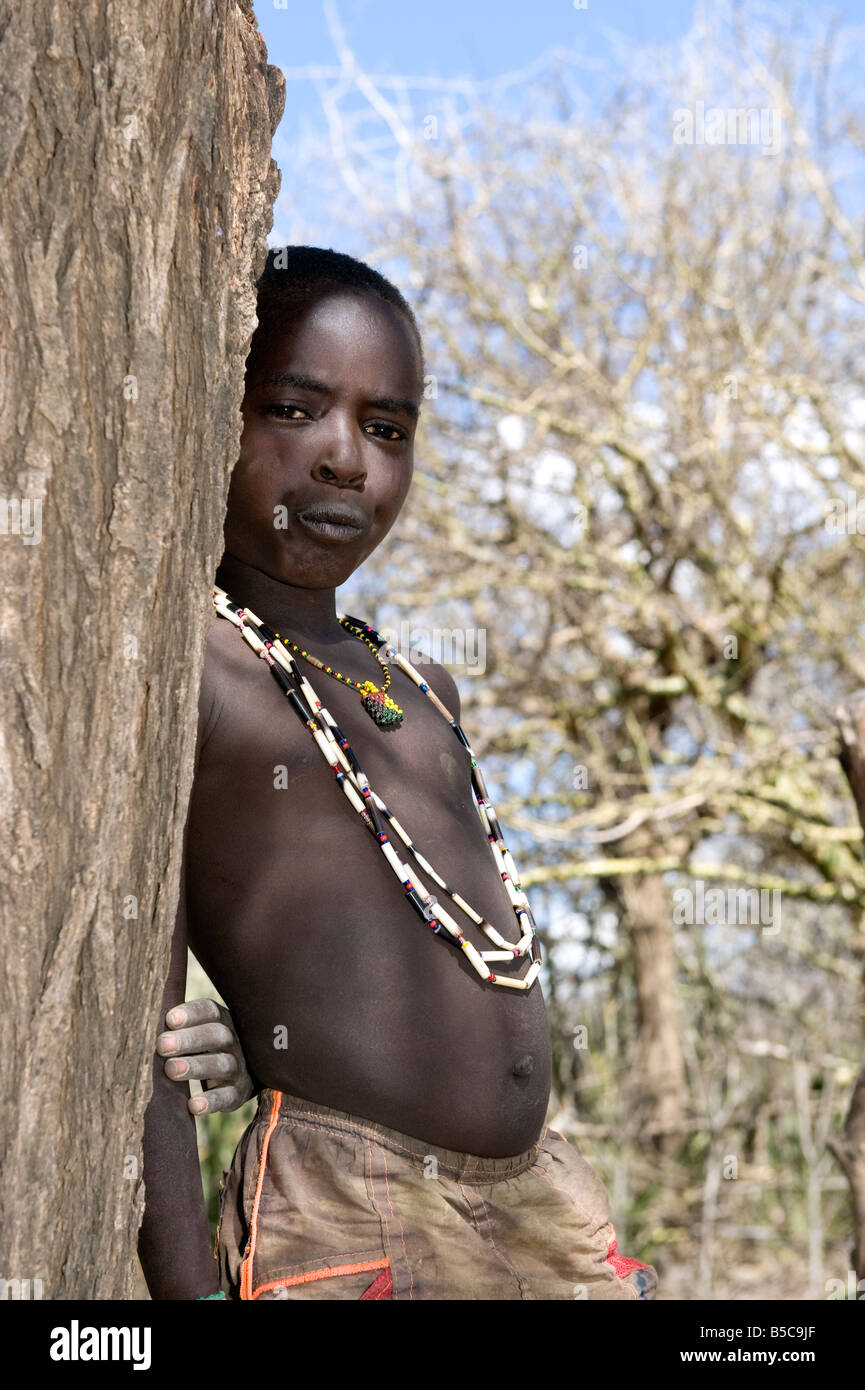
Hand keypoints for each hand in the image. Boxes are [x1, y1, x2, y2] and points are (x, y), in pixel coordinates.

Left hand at [156, 998, 255, 1115]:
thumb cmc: (202, 1048)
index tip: (169, 1020)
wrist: (236, 1075)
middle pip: (216, 1035)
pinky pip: (227, 1097)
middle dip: (189, 1039)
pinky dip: (211, 1101)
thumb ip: (174, 1025)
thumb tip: (143, 1015)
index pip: (210, 1011)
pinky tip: (193, 1105)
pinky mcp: (238, 1093)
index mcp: (221, 1020)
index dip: (191, 1014)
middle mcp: (233, 1042)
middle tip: (162, 1045)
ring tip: (171, 1070)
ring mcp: (238, 1068)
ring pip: (223, 1065)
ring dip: (197, 1067)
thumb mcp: (194, 1031)